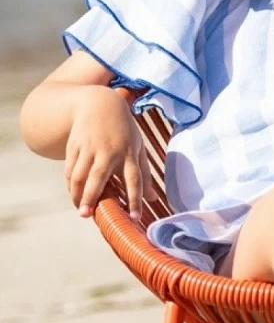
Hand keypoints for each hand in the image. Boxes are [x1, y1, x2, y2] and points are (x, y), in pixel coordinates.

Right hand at [65, 87, 155, 221]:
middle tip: (87, 216)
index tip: (134, 218)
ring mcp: (90, 147)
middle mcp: (109, 151)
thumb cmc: (123, 130)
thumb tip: (154, 199)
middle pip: (99, 178)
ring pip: (79, 175)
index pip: (134, 179)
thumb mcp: (138, 147)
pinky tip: (74, 194)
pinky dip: (70, 184)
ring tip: (80, 210)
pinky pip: (69, 168)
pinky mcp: (75, 145)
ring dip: (77, 194)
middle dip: (92, 198)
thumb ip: (145, 174)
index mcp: (129, 153)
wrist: (100, 104)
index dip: (135, 199)